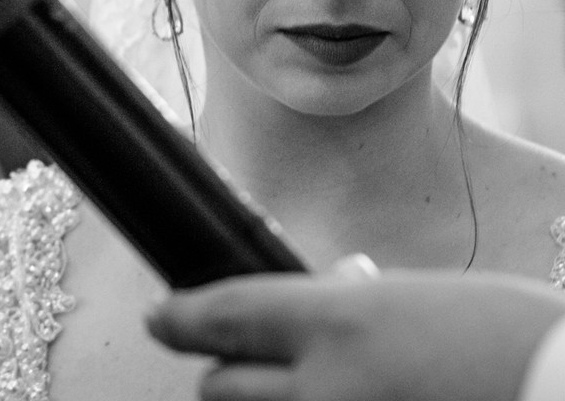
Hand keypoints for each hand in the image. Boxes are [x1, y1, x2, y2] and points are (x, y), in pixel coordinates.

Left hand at [147, 269, 564, 400]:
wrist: (562, 390)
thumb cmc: (506, 341)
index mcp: (339, 325)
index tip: (163, 317)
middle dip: (227, 373)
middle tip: (250, 365)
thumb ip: (346, 307)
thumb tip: (315, 296)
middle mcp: (324, 390)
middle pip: (219, 389)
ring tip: (308, 389)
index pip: (224, 315)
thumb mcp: (414, 302)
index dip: (181, 315)